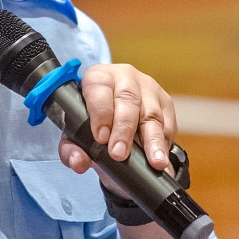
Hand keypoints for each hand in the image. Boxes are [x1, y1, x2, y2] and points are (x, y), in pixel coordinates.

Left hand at [58, 64, 176, 187]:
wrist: (112, 117)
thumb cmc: (91, 121)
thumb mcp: (75, 134)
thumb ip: (71, 148)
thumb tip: (78, 162)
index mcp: (98, 77)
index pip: (99, 88)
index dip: (101, 112)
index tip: (101, 138)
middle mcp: (125, 77)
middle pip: (128, 100)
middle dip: (124, 130)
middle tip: (119, 154)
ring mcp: (148, 88)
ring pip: (152, 114)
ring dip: (153, 140)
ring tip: (154, 161)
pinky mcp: (165, 103)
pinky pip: (168, 124)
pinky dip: (164, 145)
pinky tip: (162, 161)